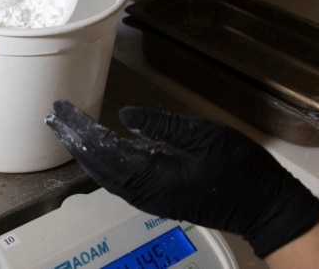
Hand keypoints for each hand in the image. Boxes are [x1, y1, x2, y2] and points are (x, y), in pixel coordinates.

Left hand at [45, 99, 318, 257]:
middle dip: (74, 139)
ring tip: (68, 131)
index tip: (62, 112)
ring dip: (83, 151)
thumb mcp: (204, 137)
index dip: (80, 130)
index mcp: (153, 175)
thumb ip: (162, 126)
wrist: (263, 207)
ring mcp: (148, 198)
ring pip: (104, 175)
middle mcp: (143, 191)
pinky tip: (96, 152)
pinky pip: (117, 181)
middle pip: (97, 164)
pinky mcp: (156, 198)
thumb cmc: (239, 168)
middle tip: (54, 116)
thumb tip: (124, 115)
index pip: (104, 150)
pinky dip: (100, 163)